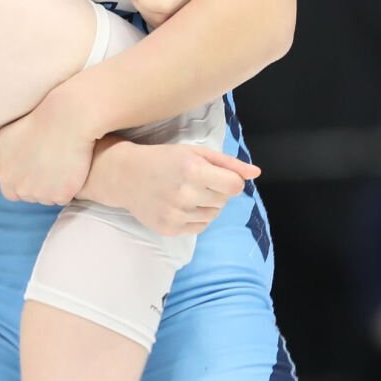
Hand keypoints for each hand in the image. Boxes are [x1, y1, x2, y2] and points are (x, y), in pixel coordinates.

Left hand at [0, 90, 99, 205]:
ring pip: (46, 198)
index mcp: (5, 178)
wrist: (65, 120)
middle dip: (37, 183)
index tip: (33, 162)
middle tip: (47, 160)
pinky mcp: (61, 195)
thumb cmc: (33, 125)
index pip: (12, 191)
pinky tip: (68, 168)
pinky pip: (63, 198)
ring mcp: (41, 194)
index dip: (24, 177)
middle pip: (29, 195)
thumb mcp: (1, 138)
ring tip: (58, 162)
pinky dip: (66, 187)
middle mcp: (21, 190)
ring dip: (52, 186)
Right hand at [99, 141, 255, 236]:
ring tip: (188, 193)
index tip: (217, 175)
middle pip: (225, 201)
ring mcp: (176, 214)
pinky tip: (181, 205)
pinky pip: (200, 227)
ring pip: (214, 215)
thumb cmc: (163, 159)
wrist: (124, 175)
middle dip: (217, 190)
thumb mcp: (195, 152)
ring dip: (208, 205)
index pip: (235, 186)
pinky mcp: (169, 228)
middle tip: (197, 181)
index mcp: (193, 170)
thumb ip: (228, 163)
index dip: (230, 180)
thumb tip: (256, 173)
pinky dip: (196, 217)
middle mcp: (185, 194)